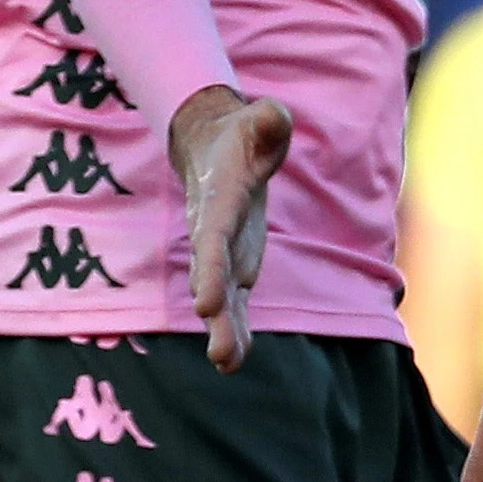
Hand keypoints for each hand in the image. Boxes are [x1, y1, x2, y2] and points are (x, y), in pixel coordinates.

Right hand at [169, 84, 294, 371]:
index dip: (209, 273)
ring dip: (226, 331)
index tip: (206, 305)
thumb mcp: (257, 122)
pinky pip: (235, 302)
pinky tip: (236, 361)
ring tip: (228, 364)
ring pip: (223, 299)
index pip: (212, 242)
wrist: (216, 151)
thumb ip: (267, 123)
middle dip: (219, 317)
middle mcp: (214, 236)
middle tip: (222, 353)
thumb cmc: (241, 137)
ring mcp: (224, 255)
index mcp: (218, 206)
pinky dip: (236, 328)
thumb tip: (276, 117)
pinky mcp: (235, 266)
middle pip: (214, 280)